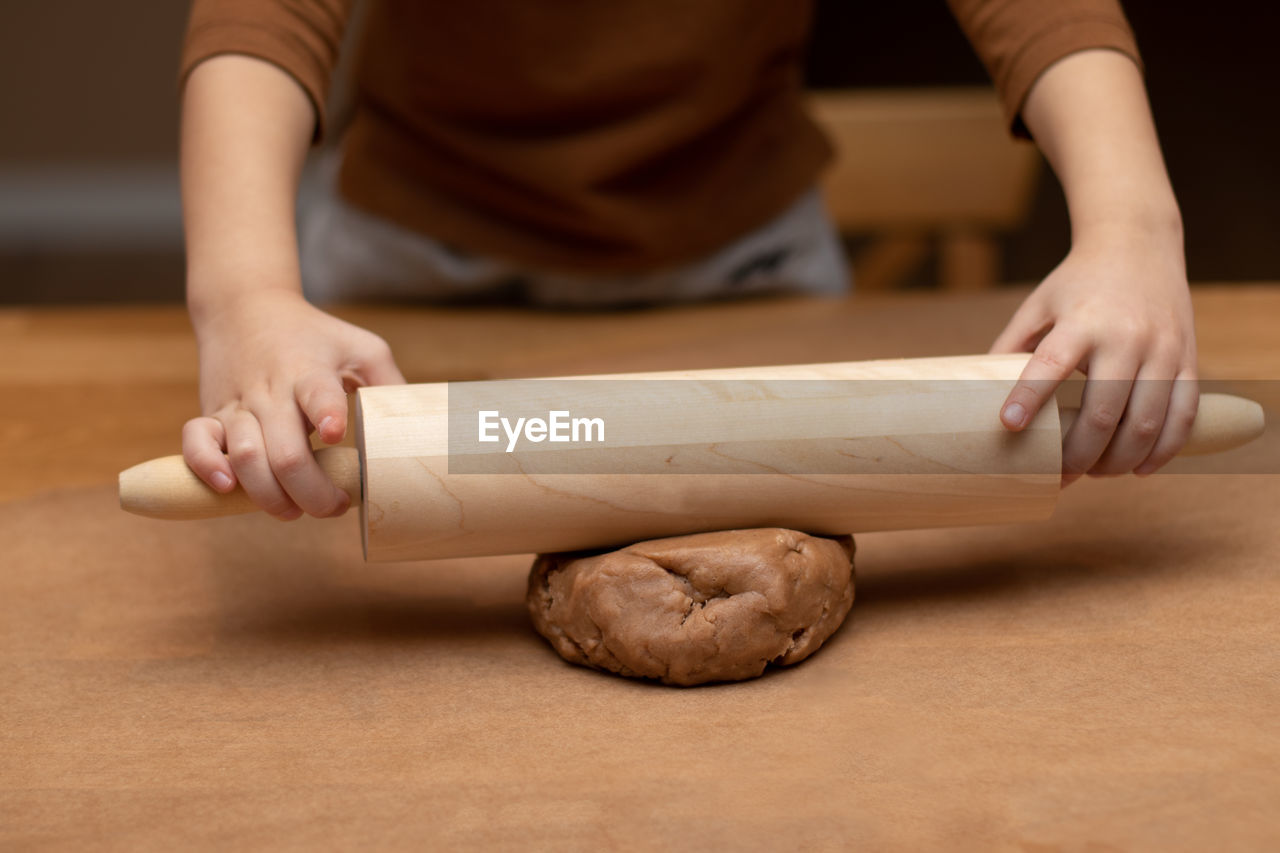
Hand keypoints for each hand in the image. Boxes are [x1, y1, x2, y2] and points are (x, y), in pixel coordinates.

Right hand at [182, 289, 404, 517]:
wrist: (244, 308)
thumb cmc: (314, 335)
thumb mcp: (361, 347)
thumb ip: (390, 384)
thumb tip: (418, 429)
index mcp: (310, 371)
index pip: (317, 393)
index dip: (326, 414)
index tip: (338, 434)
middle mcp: (271, 390)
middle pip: (285, 451)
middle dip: (311, 492)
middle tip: (335, 506)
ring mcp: (238, 403)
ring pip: (244, 456)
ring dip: (269, 495)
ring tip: (295, 511)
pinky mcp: (211, 412)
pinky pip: (196, 442)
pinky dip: (206, 468)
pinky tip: (228, 489)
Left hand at [990, 229, 1197, 484]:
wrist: (1139, 244)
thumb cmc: (1077, 283)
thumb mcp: (1038, 305)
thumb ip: (1011, 348)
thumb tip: (973, 395)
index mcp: (1081, 321)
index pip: (1051, 364)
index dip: (1030, 398)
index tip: (1008, 427)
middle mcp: (1125, 336)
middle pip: (1104, 412)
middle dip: (1079, 455)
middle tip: (1060, 477)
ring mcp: (1162, 349)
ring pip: (1146, 422)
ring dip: (1119, 460)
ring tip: (1096, 474)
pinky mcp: (1188, 358)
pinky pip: (1183, 414)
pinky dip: (1164, 450)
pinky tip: (1139, 469)